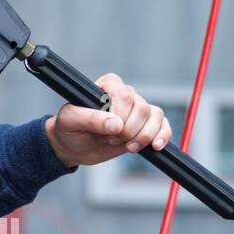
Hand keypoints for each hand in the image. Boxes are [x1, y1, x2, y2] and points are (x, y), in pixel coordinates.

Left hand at [44, 74, 172, 167]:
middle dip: (130, 130)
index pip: (125, 95)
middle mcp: (126, 94)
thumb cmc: (71, 130)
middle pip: (142, 108)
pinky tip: (155, 147)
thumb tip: (116, 124)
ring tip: (127, 146)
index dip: (121, 117)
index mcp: (108, 85)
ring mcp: (138, 109)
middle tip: (112, 140)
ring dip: (143, 136)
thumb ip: (90, 119)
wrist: (77, 147)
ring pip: (155, 116)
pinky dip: (163, 137)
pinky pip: (164, 126)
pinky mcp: (147, 125)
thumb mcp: (70, 122)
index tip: (108, 132)